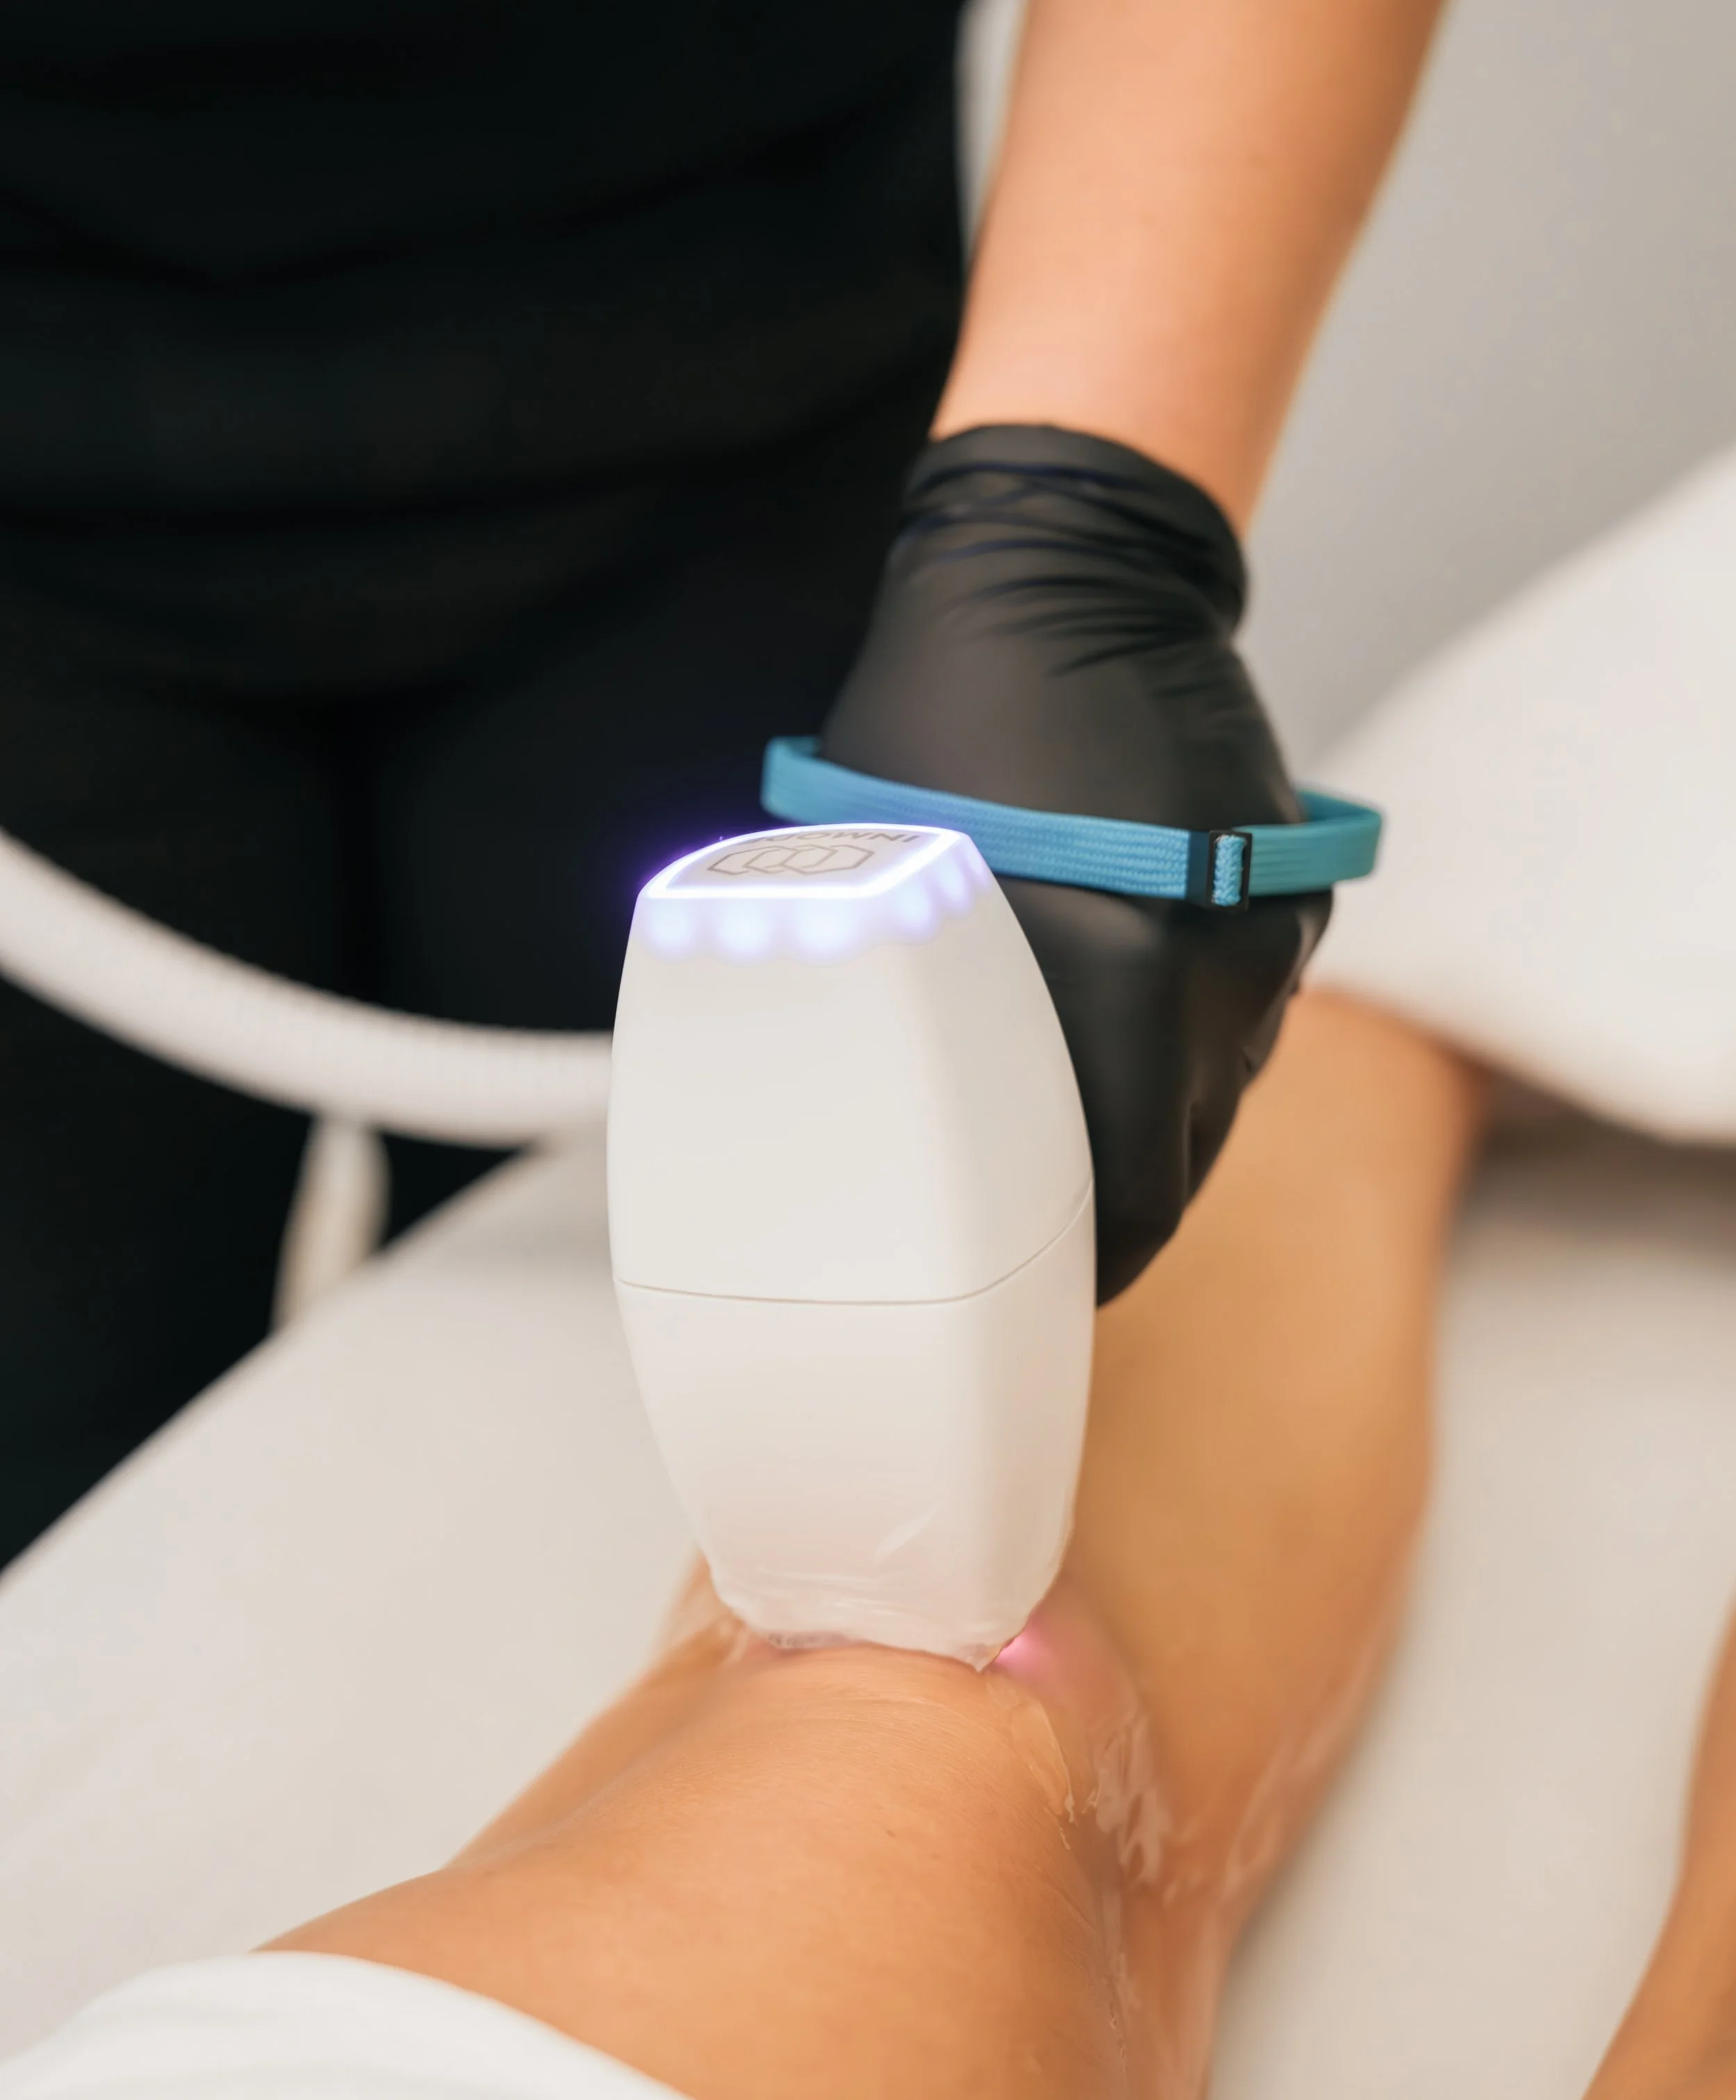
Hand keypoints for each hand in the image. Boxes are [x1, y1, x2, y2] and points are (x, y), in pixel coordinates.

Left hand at [820, 423, 1327, 1300]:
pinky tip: (1117, 997)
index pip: (1136, 1194)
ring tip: (1067, 1090)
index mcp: (1119, 981)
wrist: (1073, 570)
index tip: (1048, 1283)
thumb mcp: (891, 882)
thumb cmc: (947, 715)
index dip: (1092, 1261)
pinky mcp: (1287, 896)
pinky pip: (1238, 1013)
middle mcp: (1216, 974)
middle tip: (1036, 1210)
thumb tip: (845, 1105)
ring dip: (1150, 1109)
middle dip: (1112, 1193)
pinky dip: (1183, 1031)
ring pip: (1216, 1086)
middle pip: (1182, 1155)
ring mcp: (1266, 935)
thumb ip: (902, 1007)